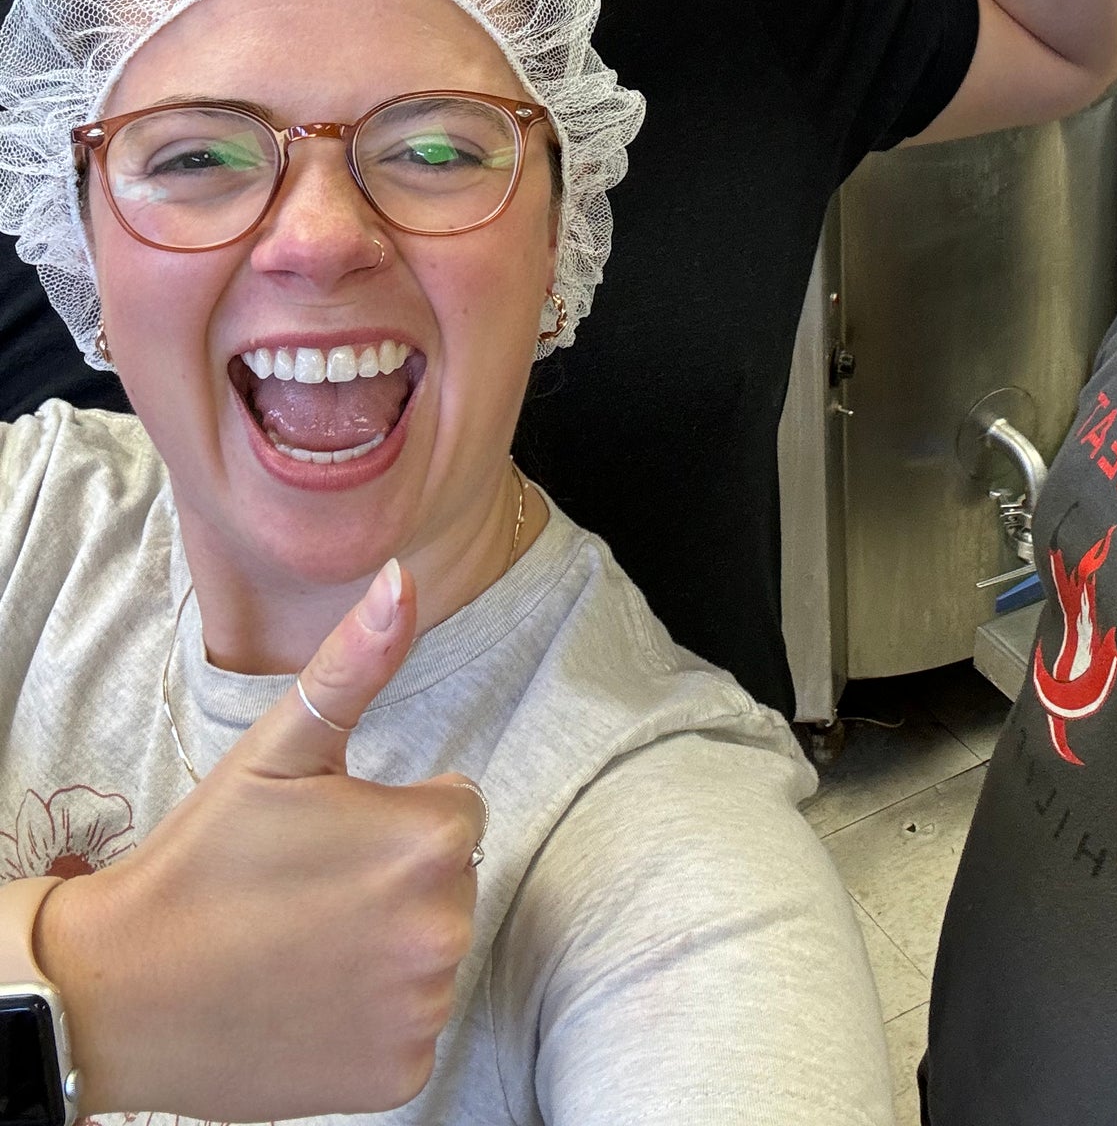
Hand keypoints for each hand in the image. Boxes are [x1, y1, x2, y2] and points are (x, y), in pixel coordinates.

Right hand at [34, 562, 484, 1121]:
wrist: (125, 995)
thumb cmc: (205, 860)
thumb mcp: (280, 750)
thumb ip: (356, 663)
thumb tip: (404, 576)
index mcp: (432, 838)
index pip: (457, 809)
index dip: (392, 815)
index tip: (326, 836)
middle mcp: (447, 926)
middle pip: (450, 880)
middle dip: (394, 877)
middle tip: (306, 889)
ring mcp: (425, 1008)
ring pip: (431, 950)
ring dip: (386, 945)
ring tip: (301, 942)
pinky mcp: (403, 1074)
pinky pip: (412, 1024)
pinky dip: (373, 1017)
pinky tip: (309, 1001)